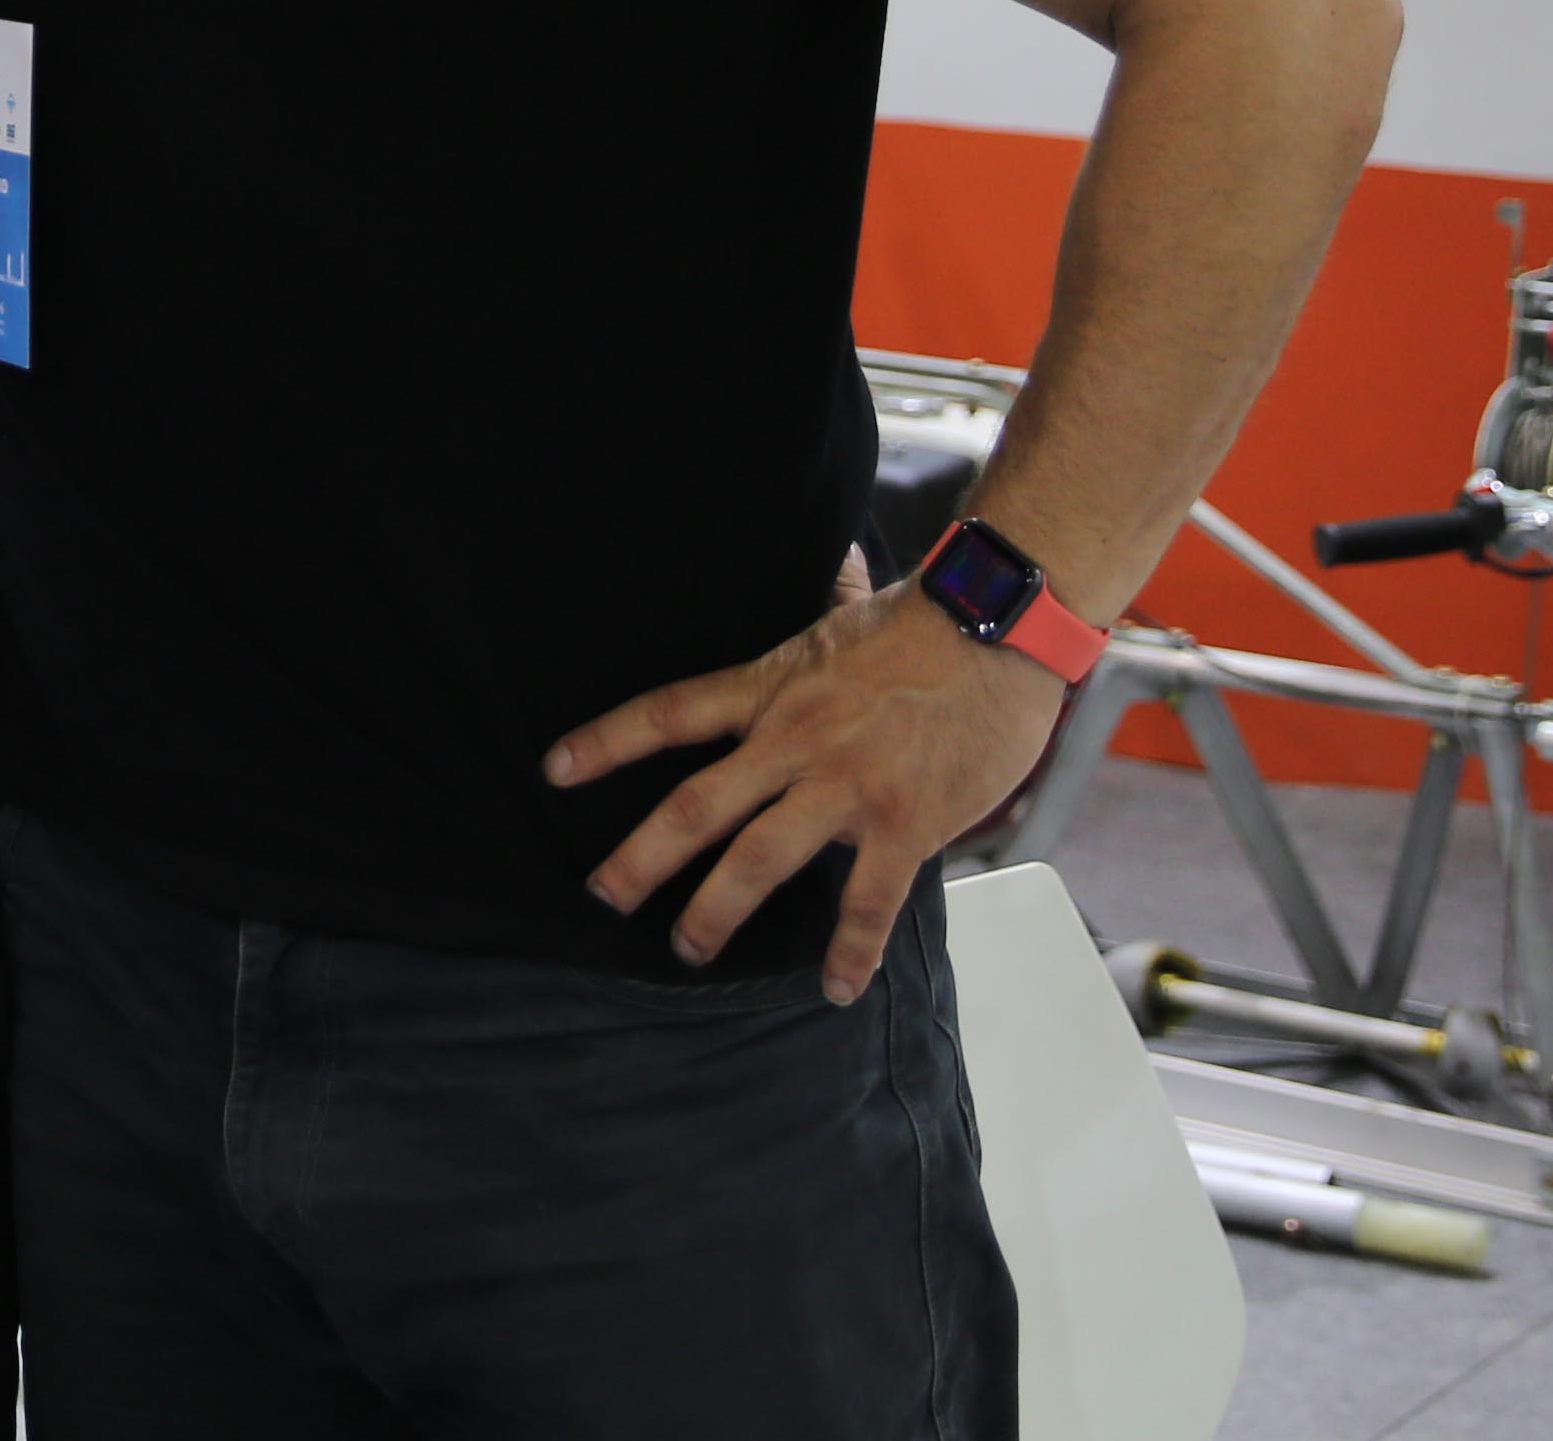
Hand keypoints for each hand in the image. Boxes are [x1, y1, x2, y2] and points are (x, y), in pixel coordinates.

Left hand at [543, 582, 1068, 1001]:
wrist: (996, 629)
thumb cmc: (922, 622)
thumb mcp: (836, 616)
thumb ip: (803, 623)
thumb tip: (808, 565)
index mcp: (770, 688)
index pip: (669, 714)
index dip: (607, 742)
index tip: (556, 769)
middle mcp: (793, 740)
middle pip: (696, 806)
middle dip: (642, 859)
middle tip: (604, 896)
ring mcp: (845, 785)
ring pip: (758, 859)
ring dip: (716, 911)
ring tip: (688, 949)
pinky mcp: (904, 823)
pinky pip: (867, 899)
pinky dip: (850, 950)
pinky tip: (836, 987)